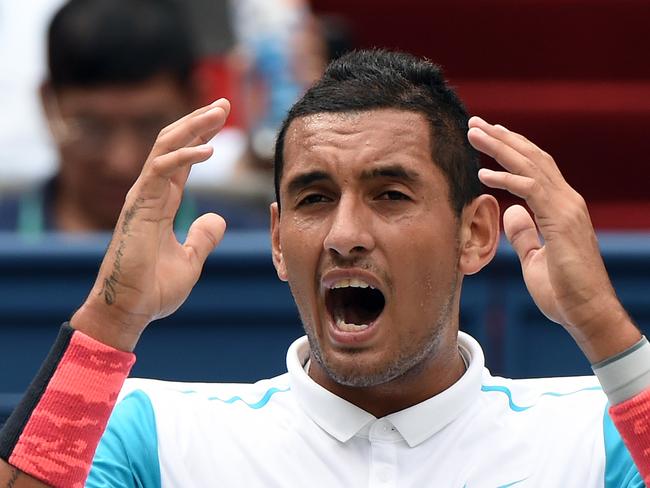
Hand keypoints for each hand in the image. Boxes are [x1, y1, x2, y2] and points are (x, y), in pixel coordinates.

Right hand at [71, 99, 230, 350]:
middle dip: (199, 121)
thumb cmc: (153, 288)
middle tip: (223, 104)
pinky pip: (161, 170)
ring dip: (193, 127)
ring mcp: (142, 197)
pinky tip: (209, 150)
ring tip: (218, 112)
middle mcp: (151, 193)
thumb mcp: (190, 259)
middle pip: (174, 144)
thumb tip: (217, 219)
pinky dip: (184, 156)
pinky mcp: (139, 206)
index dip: (200, 137)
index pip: (182, 159)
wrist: (129, 309)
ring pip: (165, 147)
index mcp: (162, 202)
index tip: (221, 121)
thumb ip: (203, 237)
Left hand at [467, 116, 639, 361]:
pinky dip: (506, 177)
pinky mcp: (562, 221)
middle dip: (502, 138)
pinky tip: (483, 172)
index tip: (488, 137)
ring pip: (531, 165)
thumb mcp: (534, 259)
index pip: (535, 168)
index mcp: (560, 207)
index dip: (511, 149)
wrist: (587, 314)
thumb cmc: (563, 292)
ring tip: (475, 133)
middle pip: (532, 158)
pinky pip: (530, 190)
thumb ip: (524, 233)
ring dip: (500, 147)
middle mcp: (566, 200)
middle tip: (475, 123)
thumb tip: (511, 212)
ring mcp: (567, 208)